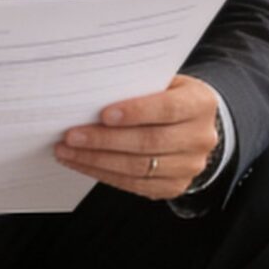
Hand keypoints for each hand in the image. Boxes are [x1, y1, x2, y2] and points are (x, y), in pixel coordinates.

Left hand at [53, 75, 220, 200]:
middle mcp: (200, 138)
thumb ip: (139, 86)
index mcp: (201, 104)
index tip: (103, 114)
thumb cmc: (170, 97)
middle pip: (148, 142)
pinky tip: (82, 163)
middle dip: (104, 140)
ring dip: (97, 160)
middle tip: (71, 135)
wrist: (194, 124)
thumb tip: (92, 93)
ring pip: (138, 167)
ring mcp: (189, 166)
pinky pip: (134, 184)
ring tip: (68, 151)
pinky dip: (104, 174)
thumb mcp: (164, 82)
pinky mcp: (174, 186)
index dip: (135, 112)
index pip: (167, 109)